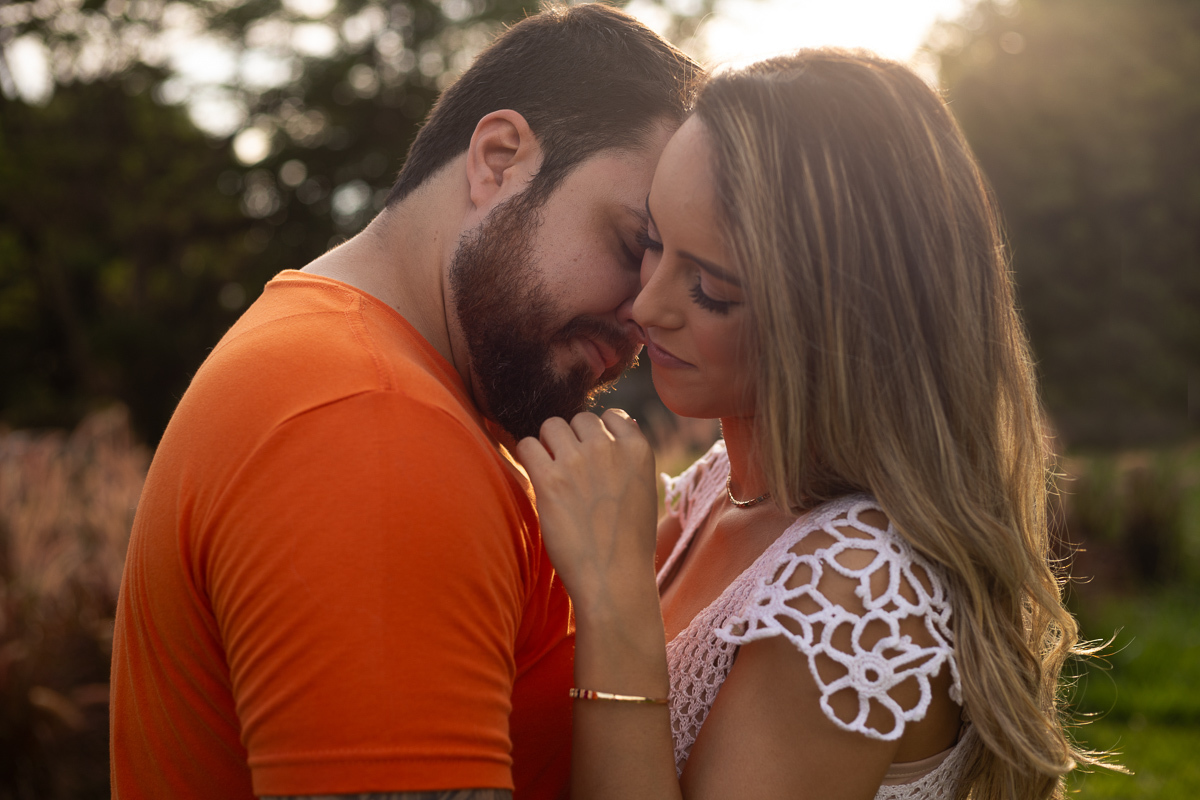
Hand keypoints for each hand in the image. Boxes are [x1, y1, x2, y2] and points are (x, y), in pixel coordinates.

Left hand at [514, 409, 658, 616]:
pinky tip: (536, 477)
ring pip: (551, 426)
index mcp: (638, 449)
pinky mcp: (549, 480)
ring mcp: (577, 461)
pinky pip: (526, 445)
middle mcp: (608, 448)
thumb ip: (631, 456)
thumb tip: (622, 422)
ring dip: (548, 444)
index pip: (611, 416)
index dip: (599, 434)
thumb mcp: (644, 489)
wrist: (614, 578)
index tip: (593, 457)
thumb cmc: (630, 541)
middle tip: (571, 470)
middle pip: (579, 419)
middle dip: (573, 439)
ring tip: (552, 472)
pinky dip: (527, 456)